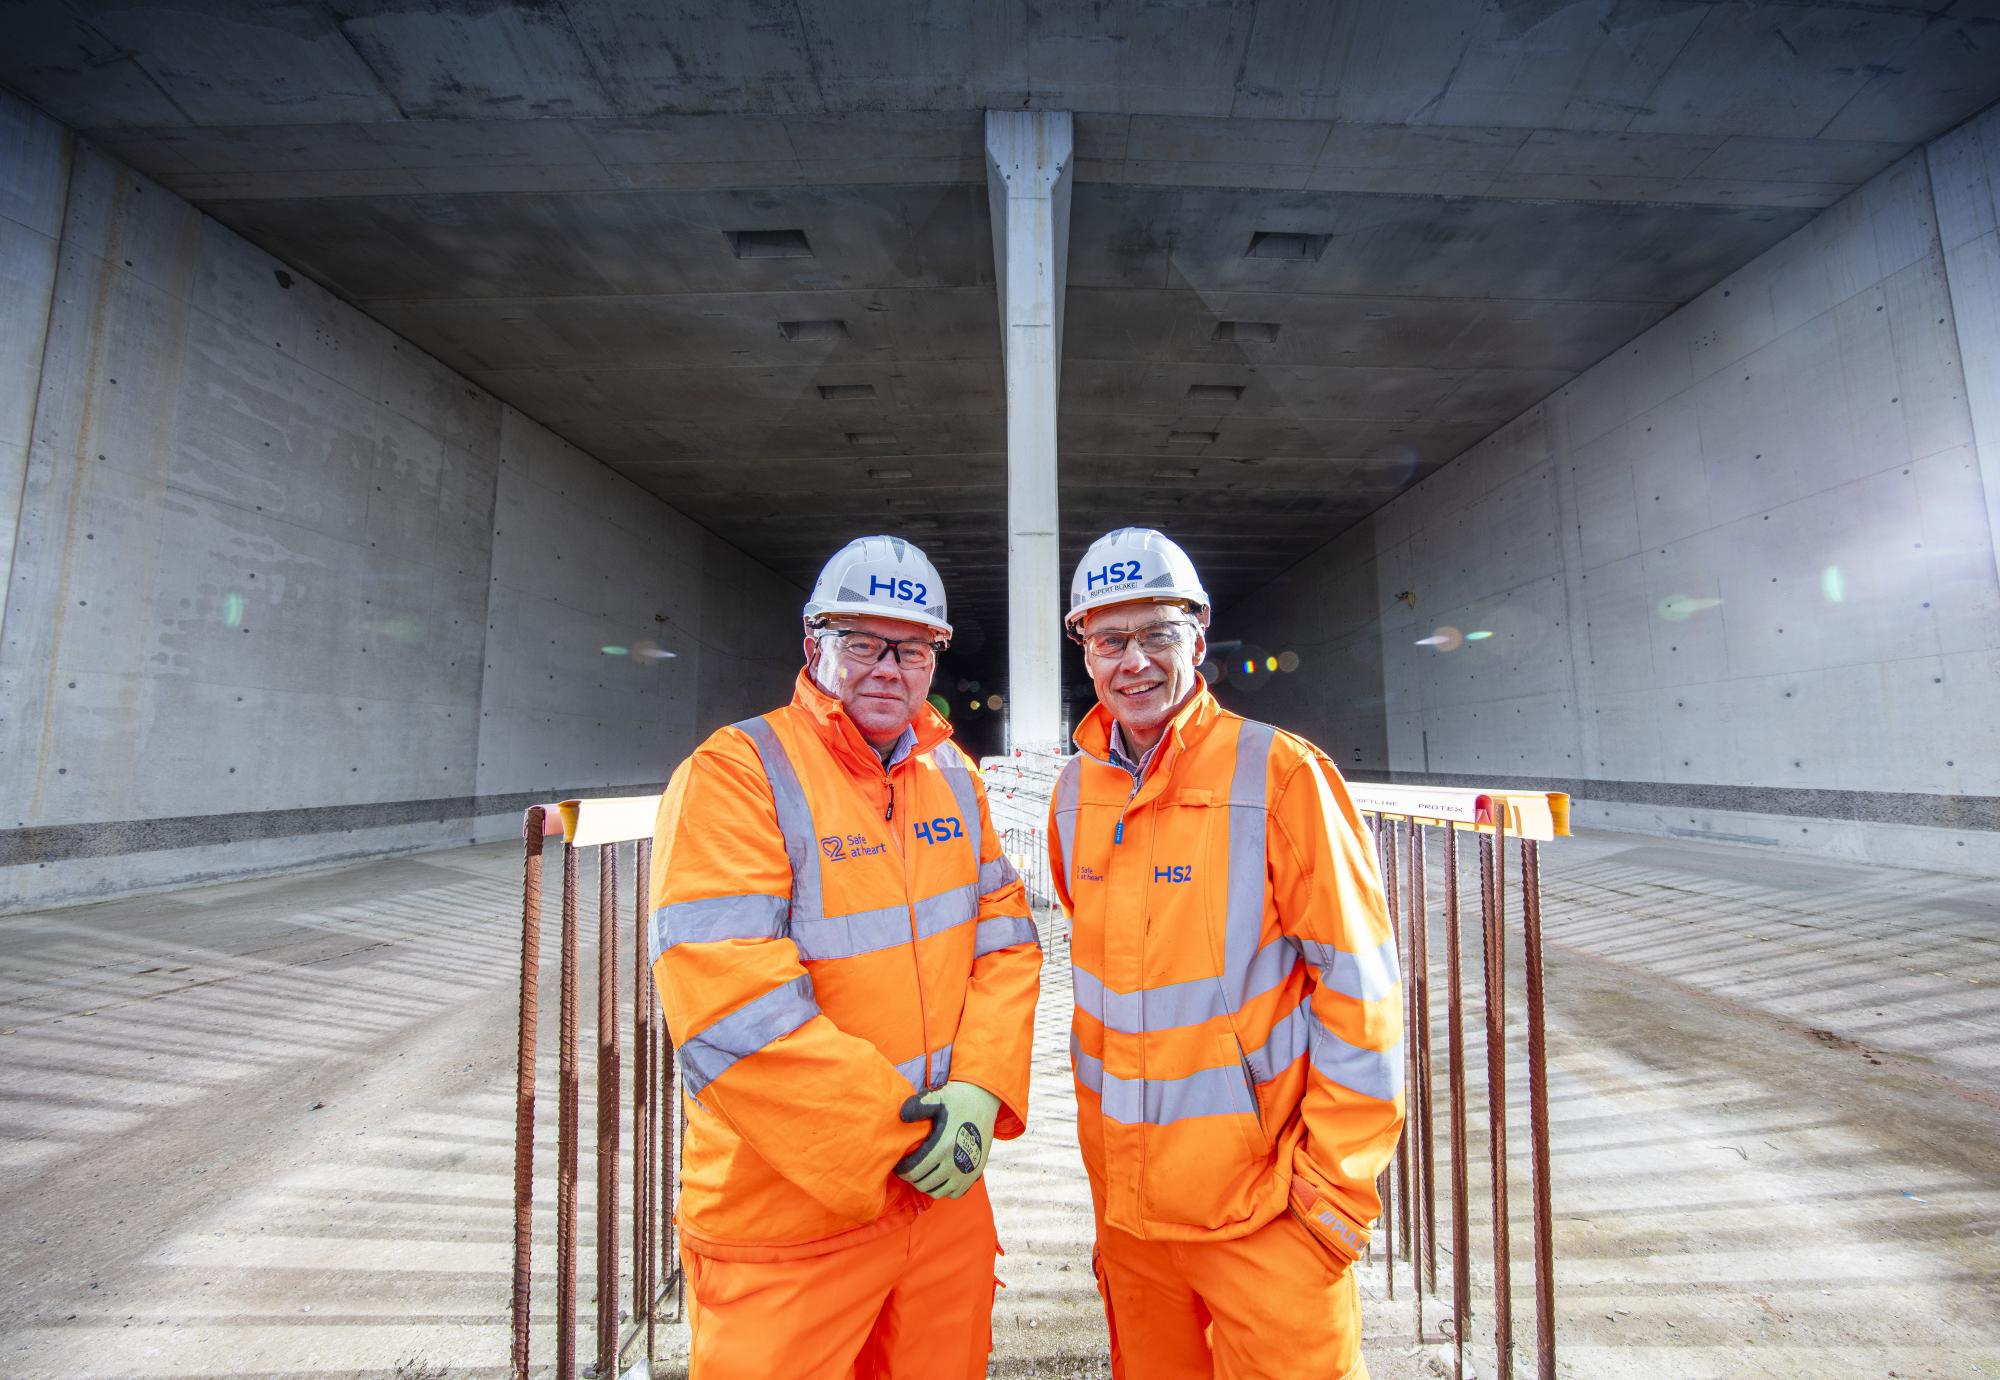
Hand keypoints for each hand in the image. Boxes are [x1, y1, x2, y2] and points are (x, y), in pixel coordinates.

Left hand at [892, 1081, 1000, 1198]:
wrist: (985, 1101)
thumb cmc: (957, 1099)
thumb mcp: (937, 1097)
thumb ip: (917, 1106)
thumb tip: (902, 1117)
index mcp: (943, 1145)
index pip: (914, 1171)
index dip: (902, 1171)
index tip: (899, 1165)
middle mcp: (956, 1162)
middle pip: (923, 1184)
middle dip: (912, 1178)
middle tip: (910, 1168)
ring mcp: (967, 1171)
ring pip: (938, 1192)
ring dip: (927, 1184)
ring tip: (923, 1172)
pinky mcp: (975, 1174)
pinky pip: (954, 1193)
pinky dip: (944, 1188)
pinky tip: (940, 1175)